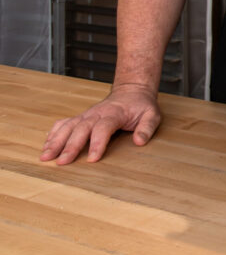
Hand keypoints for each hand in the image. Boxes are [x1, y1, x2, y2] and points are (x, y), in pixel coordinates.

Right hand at [39, 84, 161, 163]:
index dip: (97, 143)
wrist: (131, 91)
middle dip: (70, 146)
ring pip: (68, 126)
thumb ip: (147, 128)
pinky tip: (46, 145)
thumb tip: (140, 142)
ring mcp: (86, 115)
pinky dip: (53, 134)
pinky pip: (63, 123)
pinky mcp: (80, 117)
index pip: (103, 128)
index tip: (92, 159)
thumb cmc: (141, 106)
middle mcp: (96, 113)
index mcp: (114, 113)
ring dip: (56, 141)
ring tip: (45, 156)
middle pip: (81, 129)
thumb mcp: (152, 115)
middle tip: (61, 162)